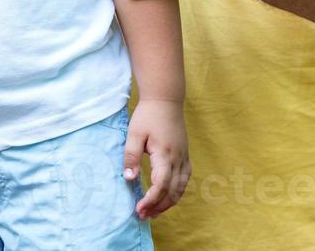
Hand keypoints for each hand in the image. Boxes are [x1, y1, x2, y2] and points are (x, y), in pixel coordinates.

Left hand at [126, 98, 189, 219]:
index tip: (139, 209)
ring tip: (153, 212)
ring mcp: (184, 158)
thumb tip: (129, 179)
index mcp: (165, 154)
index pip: (160, 185)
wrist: (166, 100)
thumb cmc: (148, 115)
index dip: (151, 200)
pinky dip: (176, 193)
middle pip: (172, 192)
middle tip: (143, 216)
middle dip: (158, 207)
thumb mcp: (134, 133)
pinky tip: (166, 197)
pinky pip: (184, 180)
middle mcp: (178, 159)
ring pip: (181, 189)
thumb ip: (131, 156)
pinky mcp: (185, 156)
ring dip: (168, 203)